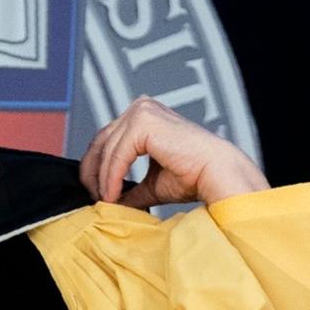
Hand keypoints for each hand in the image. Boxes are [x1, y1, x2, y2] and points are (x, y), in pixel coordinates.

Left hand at [78, 96, 267, 209]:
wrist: (216, 172)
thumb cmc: (194, 174)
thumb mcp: (152, 182)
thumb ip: (130, 187)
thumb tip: (110, 200)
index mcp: (145, 116)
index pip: (108, 139)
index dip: (97, 167)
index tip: (97, 191)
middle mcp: (142, 108)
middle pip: (102, 140)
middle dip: (93, 172)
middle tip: (94, 197)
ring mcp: (142, 111)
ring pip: (107, 150)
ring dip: (103, 179)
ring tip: (106, 200)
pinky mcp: (143, 122)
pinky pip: (117, 155)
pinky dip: (112, 178)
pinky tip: (113, 195)